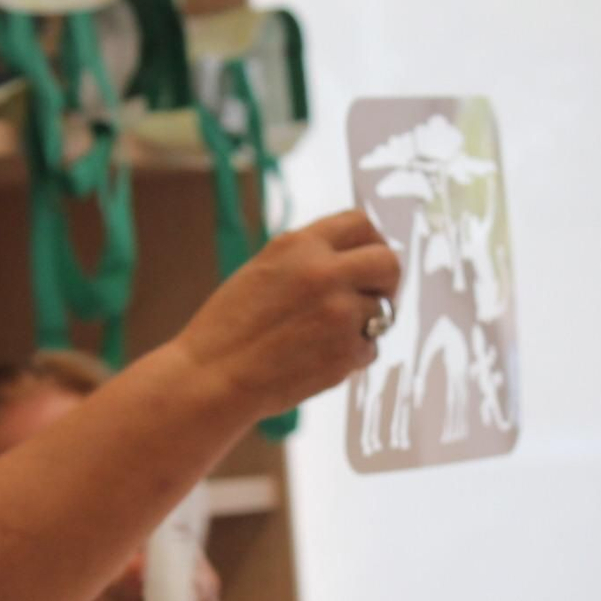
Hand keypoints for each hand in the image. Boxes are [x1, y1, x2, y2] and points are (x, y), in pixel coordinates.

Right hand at [174, 210, 400, 419]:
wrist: (212, 376)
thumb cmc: (229, 328)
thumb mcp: (264, 269)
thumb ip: (308, 259)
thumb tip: (353, 259)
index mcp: (300, 245)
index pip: (360, 223)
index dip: (371, 242)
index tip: (367, 259)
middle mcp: (325, 272)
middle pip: (388, 262)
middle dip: (386, 280)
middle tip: (373, 296)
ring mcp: (340, 313)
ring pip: (382, 311)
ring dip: (364, 324)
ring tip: (324, 337)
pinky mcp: (347, 352)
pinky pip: (370, 348)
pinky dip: (352, 355)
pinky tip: (316, 359)